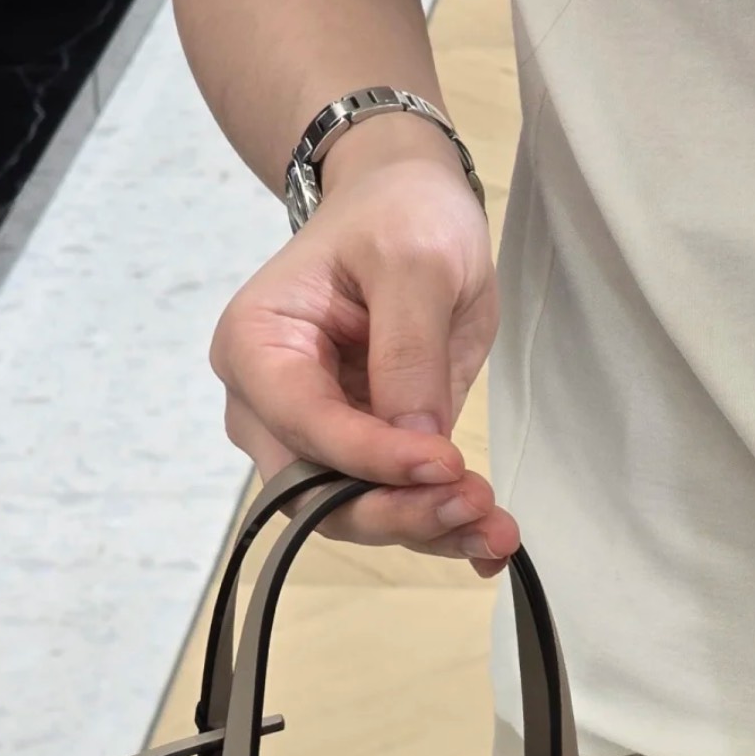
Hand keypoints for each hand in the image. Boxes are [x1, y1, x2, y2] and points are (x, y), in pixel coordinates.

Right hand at [210, 116, 518, 576]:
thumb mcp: (414, 259)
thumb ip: (408, 349)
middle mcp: (266, 405)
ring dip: (428, 529)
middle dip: (397, 510)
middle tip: (475, 508)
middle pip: (314, 490)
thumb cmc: (398, 215)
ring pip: (353, 511)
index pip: (304, 422)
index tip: (444, 464)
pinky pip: (389, 505)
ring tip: (498, 530)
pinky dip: (439, 527)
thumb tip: (416, 444)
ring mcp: (309, 437)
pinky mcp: (357, 456)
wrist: (407, 210)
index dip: (371, 457)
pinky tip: (490, 545)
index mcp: (256, 344)